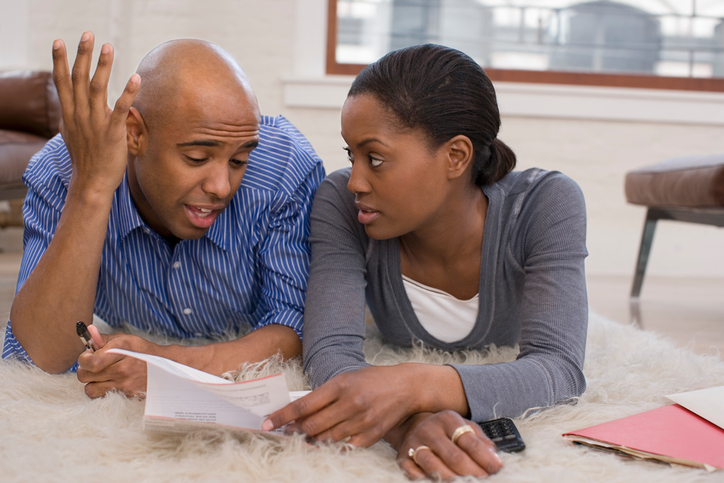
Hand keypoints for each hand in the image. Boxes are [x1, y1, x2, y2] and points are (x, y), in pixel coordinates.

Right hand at [52, 31, 139, 196]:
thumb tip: (73, 103)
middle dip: (82, 55)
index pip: (61, 81)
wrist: (92, 183)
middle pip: (78, 78)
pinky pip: (121, 109)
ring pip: (96, 88)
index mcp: (69, 114)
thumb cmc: (86, 159)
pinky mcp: (112, 133)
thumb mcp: (73, 133)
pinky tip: (136, 78)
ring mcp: (95, 123)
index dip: (60, 60)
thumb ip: (74, 115)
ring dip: (103, 66)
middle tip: (88, 34)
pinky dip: (128, 92)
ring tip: (109, 47)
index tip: (59, 41)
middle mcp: (79, 115)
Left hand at [76, 324, 151, 398]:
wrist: (164, 366)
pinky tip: (109, 383)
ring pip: (89, 389)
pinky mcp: (125, 395)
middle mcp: (122, 369)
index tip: (88, 356)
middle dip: (86, 370)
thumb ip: (104, 338)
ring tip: (102, 376)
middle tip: (94, 366)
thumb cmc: (142, 351)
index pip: (91, 362)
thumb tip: (89, 331)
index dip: (83, 359)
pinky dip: (100, 391)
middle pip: (85, 376)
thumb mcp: (126, 340)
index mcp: (121, 351)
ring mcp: (124, 384)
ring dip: (92, 382)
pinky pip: (100, 397)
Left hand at [262, 365, 419, 446]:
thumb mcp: (347, 379)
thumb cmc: (372, 380)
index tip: (267, 423)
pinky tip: (327, 440)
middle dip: (294, 430)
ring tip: (305, 435)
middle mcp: (350, 403)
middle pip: (311, 425)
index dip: (282, 416)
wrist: (406, 387)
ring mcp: (362, 421)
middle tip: (286, 431)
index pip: (303, 405)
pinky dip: (332, 445)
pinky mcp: (371, 435)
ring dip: (311, 439)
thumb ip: (324, 395)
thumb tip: (299, 412)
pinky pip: (344, 446)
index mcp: (341, 385)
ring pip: (325, 438)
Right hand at [397, 411, 501, 480]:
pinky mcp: (403, 456)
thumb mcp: (466, 428)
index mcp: (448, 420)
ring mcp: (415, 443)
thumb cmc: (446, 431)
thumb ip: (481, 442)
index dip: (484, 458)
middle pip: (453, 456)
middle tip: (483, 480)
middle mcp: (430, 429)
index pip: (469, 441)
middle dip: (471, 472)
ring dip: (450, 479)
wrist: (413, 424)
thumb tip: (494, 458)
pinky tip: (435, 482)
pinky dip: (424, 479)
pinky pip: (412, 471)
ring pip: (433, 465)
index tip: (496, 469)